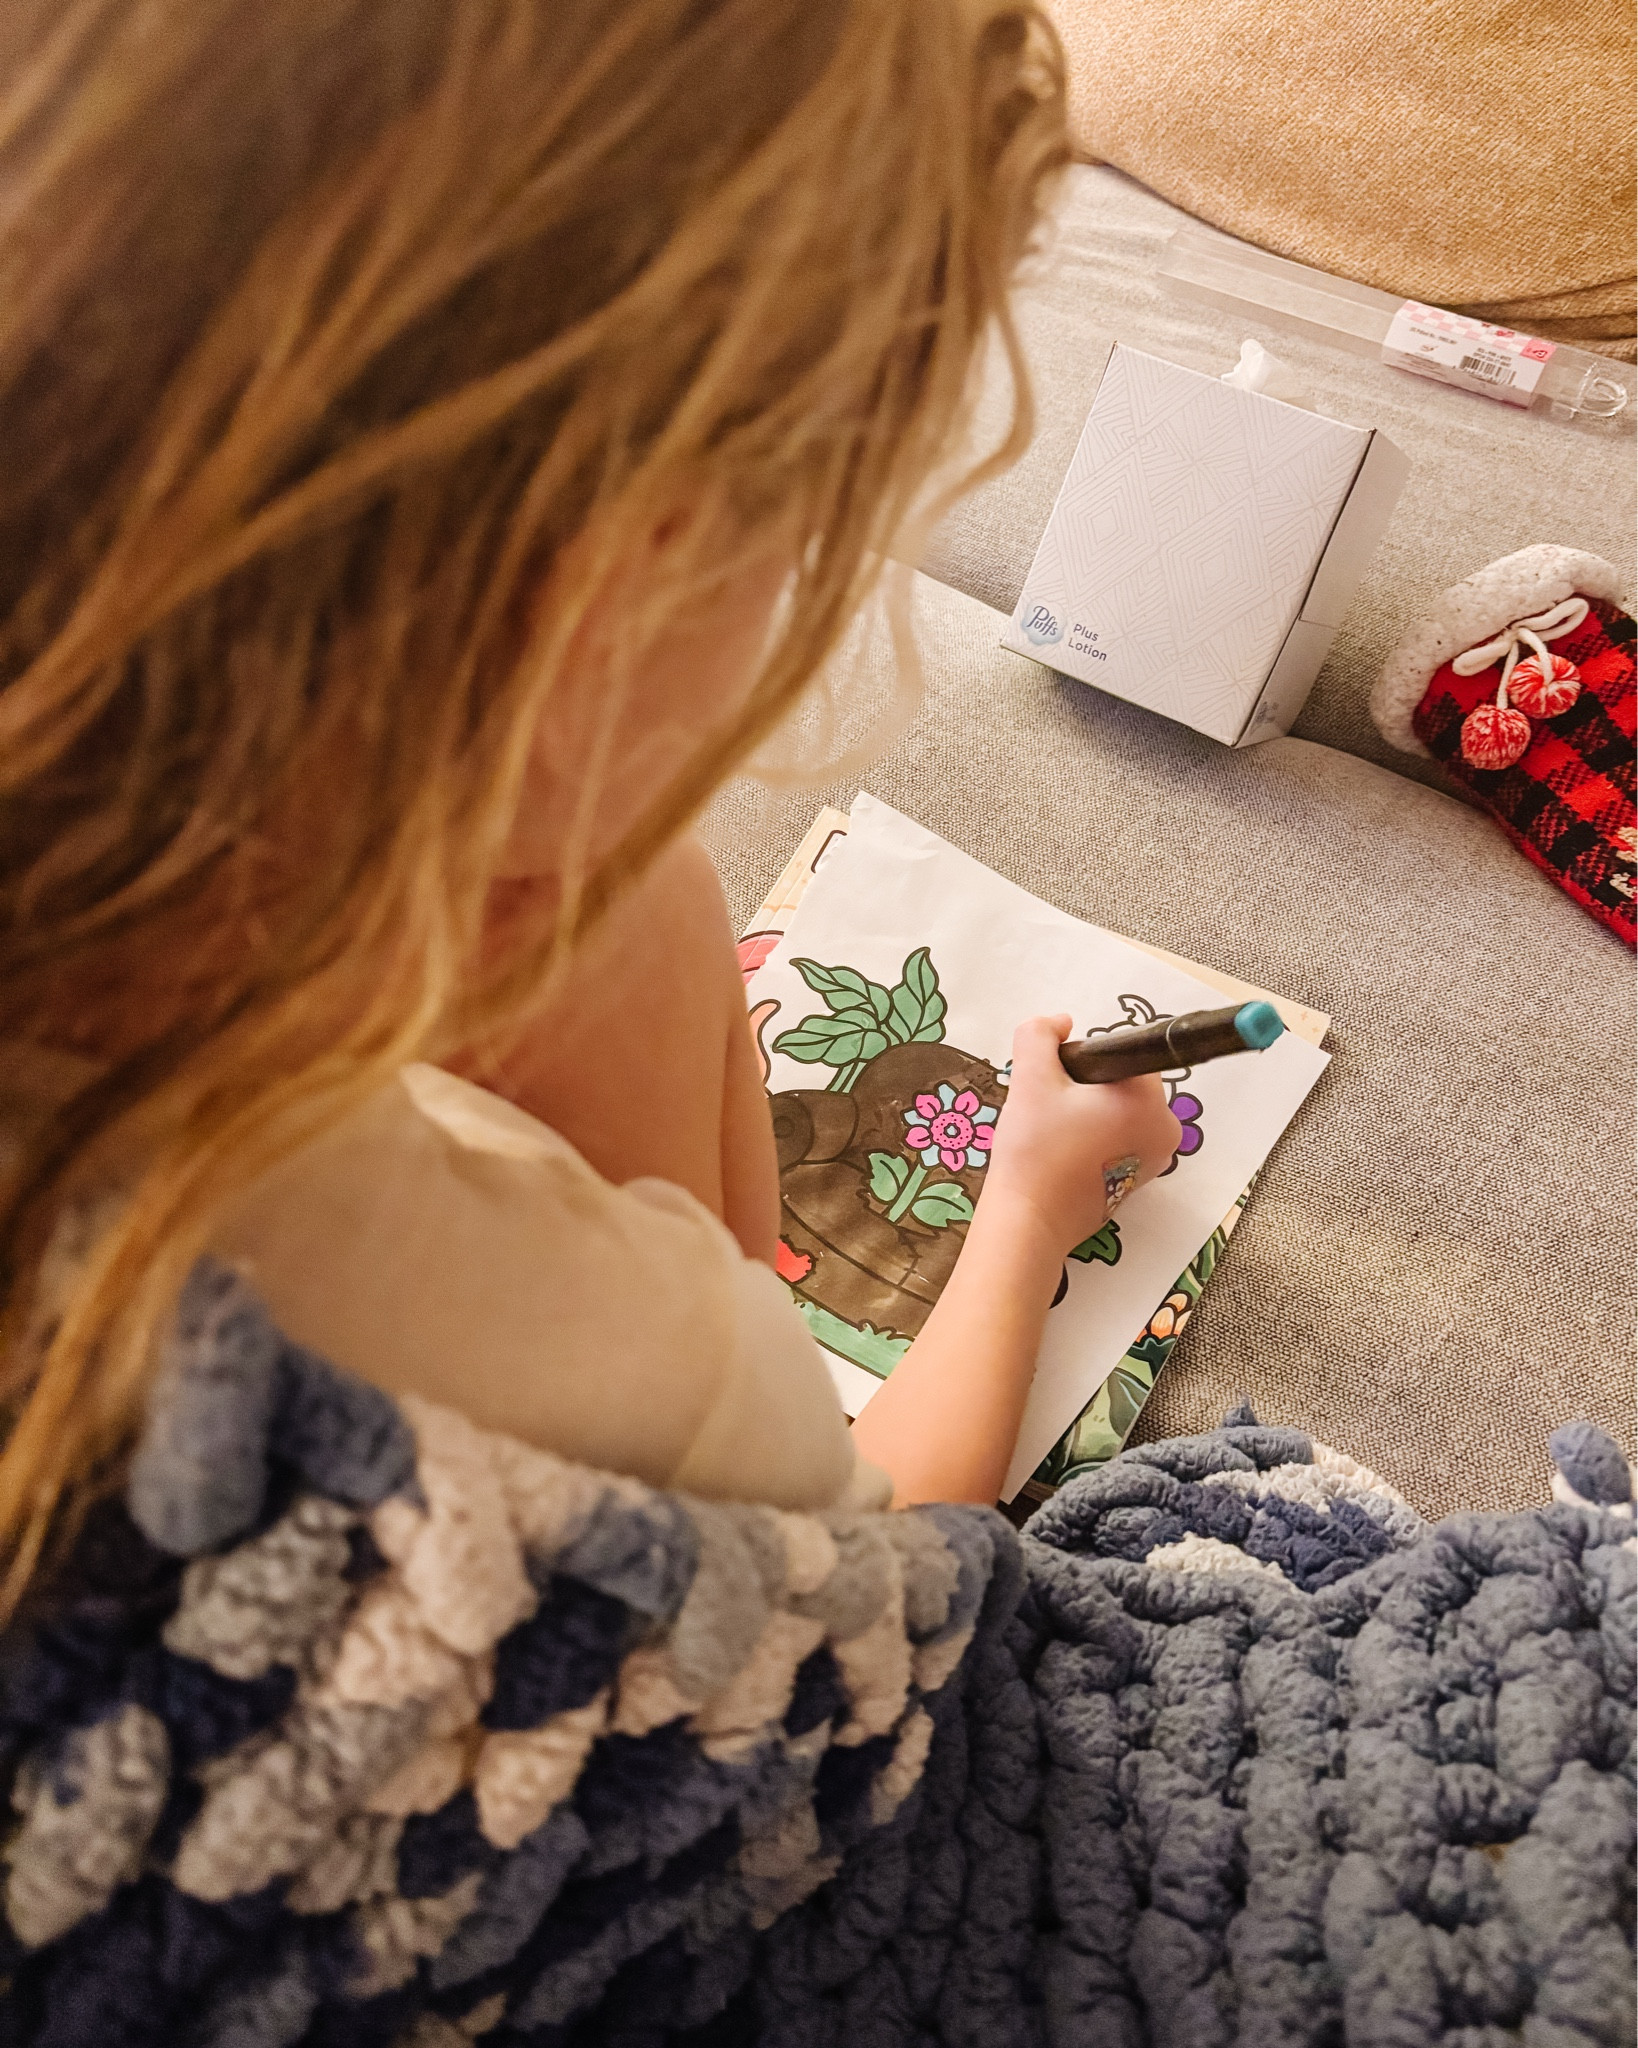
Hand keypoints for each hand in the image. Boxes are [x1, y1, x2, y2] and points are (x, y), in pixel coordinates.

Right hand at [981, 1014, 1180, 1256]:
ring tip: (1053, 1135)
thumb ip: (1040, 1035)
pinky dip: (1094, 1138)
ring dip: (1087, 1113)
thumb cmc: (1035, 1151)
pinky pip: (1120, 1140)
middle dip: (1085, 1088)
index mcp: (1148, 1099)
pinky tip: (1063, 1154)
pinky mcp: (1139, 1181)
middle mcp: (1165, 1128)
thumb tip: (1061, 1021)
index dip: (1084, 1062)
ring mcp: (1156, 1159)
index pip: (1122, 1053)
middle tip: (1049, 1111)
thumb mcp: (1030, 1080)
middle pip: (1123, 1083)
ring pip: (1119, 1112)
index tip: (1059, 1084)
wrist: (1029, 1223)